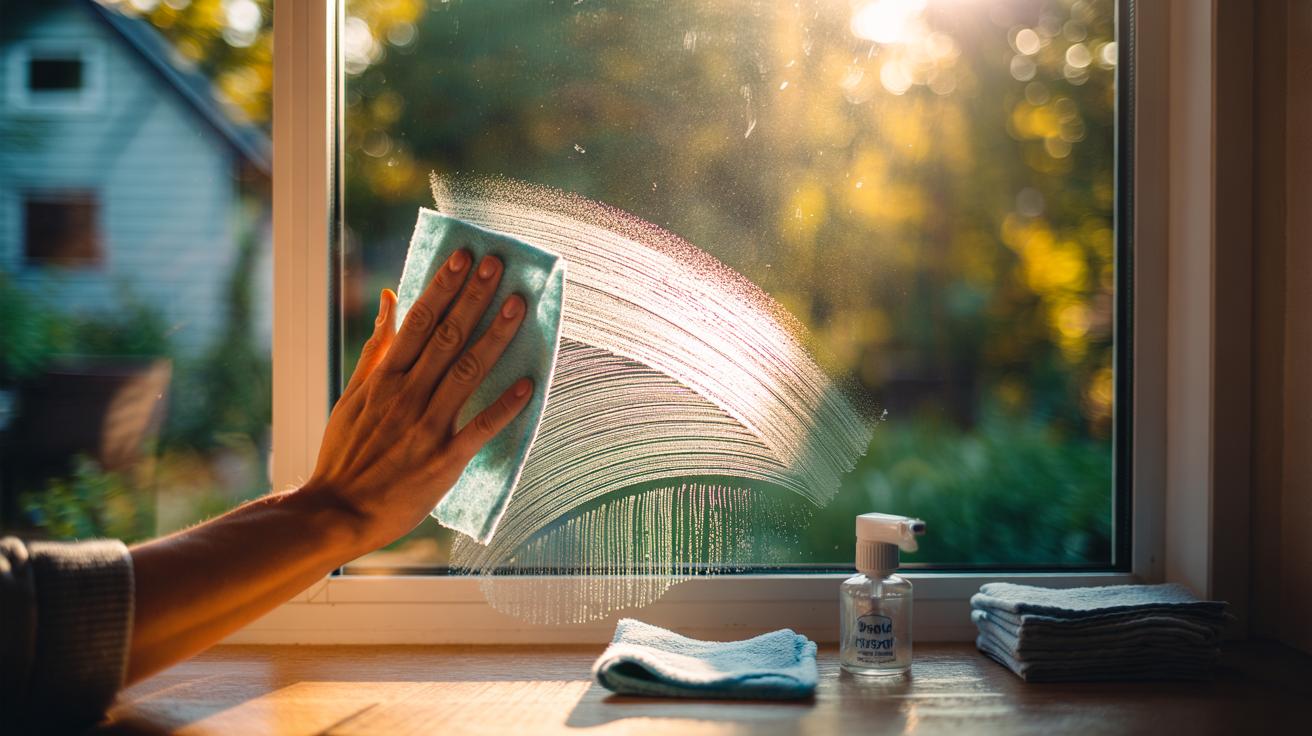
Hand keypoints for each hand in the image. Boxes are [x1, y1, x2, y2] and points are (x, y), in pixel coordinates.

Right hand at [302, 250, 532, 552]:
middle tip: (498, 263)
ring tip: (518, 305)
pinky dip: (505, 406)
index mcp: (385, 378)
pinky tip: (529, 383)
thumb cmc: (345, 453)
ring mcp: (427, 427)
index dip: (444, 286)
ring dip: (496, 336)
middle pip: (447, 336)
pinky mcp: (445, 460)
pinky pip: (481, 428)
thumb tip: (390, 299)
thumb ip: (376, 347)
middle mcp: (407, 396)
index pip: (419, 321)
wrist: (338, 512)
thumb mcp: (351, 395)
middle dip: (474, 297)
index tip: (464, 257)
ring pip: (468, 372)